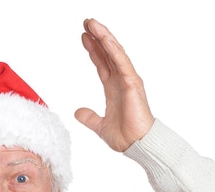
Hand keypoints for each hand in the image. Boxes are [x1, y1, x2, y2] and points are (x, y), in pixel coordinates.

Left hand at [75, 19, 154, 151]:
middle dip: (97, 37)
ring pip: (114, 53)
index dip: (93, 50)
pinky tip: (104, 38)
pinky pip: (121, 62)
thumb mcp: (100, 126)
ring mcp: (128, 80)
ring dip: (103, 37)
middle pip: (108, 53)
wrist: (137, 145)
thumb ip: (89, 117)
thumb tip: (77, 112)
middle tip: (86, 23)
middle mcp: (121, 81)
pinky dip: (112, 49)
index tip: (84, 38)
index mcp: (114, 89)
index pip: (102, 64)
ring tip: (91, 23)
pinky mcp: (132, 83)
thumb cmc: (125, 136)